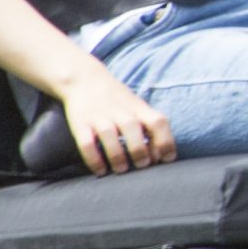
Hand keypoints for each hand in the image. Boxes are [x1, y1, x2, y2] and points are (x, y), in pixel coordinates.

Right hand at [51, 59, 176, 175]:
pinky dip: (94, 159)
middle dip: (139, 150)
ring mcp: (98, 116)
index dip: (165, 140)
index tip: (167, 159)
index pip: (157, 121)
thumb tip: (163, 156)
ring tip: (122, 170)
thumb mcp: (137, 107)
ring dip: (117, 156)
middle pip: (132, 128)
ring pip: (109, 135)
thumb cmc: (118, 100)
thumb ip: (151, 126)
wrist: (84, 78)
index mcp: (138, 108)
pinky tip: (101, 171)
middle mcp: (119, 111)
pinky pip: (86, 143)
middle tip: (142, 165)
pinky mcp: (80, 123)